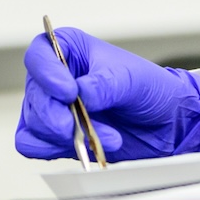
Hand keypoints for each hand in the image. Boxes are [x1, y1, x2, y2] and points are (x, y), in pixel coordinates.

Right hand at [16, 28, 199, 160]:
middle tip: (77, 126)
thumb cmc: (149, 87)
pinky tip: (83, 148)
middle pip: (35, 95)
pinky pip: (34, 145)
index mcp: (69, 50)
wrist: (166, 122)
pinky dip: (54, 149)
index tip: (68, 92)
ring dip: (66, 136)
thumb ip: (104, 85)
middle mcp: (55, 77)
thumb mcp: (131, 78)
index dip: (47, 74)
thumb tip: (80, 94)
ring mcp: (54, 108)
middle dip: (55, 116)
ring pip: (35, 124)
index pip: (39, 55)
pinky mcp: (56, 136)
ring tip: (105, 137)